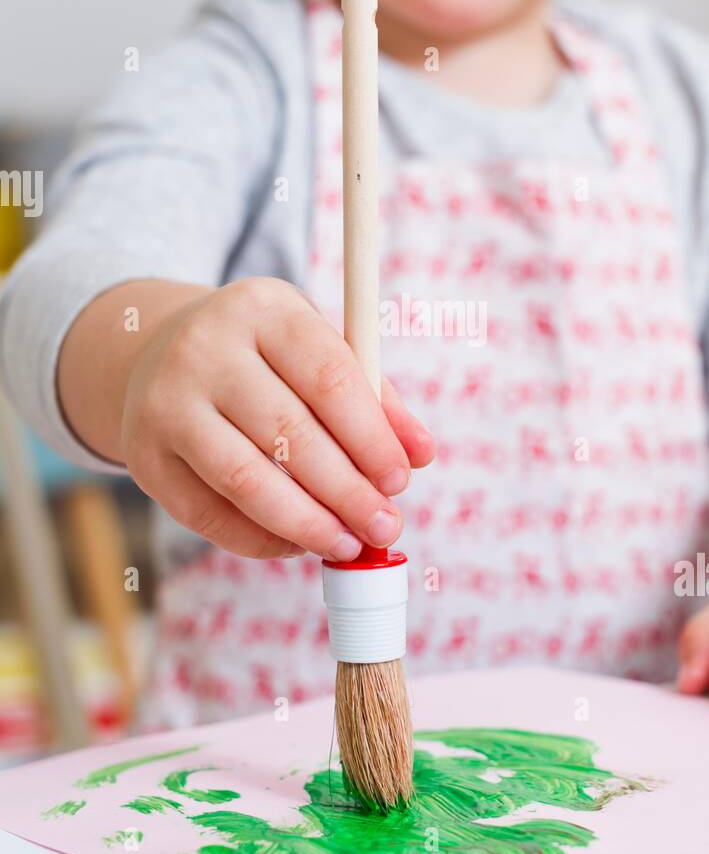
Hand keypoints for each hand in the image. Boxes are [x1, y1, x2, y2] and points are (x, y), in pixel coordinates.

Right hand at [120, 276, 434, 560]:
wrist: (157, 353)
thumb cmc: (264, 357)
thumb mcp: (318, 349)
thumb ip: (375, 398)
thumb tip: (421, 453)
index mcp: (263, 308)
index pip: (329, 377)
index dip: (371, 437)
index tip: (401, 479)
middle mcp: (205, 349)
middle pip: (290, 434)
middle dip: (348, 492)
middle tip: (385, 527)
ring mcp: (166, 403)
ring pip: (246, 481)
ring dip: (307, 524)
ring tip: (348, 545)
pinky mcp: (143, 456)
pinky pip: (209, 515)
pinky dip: (261, 539)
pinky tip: (298, 543)